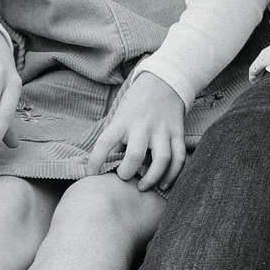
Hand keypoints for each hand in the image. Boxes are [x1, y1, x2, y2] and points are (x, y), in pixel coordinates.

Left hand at [89, 71, 190, 189]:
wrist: (163, 82)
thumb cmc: (135, 105)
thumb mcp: (120, 117)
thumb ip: (116, 140)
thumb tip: (108, 167)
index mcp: (122, 121)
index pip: (104, 142)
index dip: (95, 161)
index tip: (90, 175)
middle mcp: (142, 126)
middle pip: (135, 155)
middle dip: (128, 172)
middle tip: (124, 178)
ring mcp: (162, 130)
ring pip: (162, 159)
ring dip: (152, 177)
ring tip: (144, 187)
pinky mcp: (178, 133)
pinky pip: (179, 157)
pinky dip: (173, 174)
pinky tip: (164, 184)